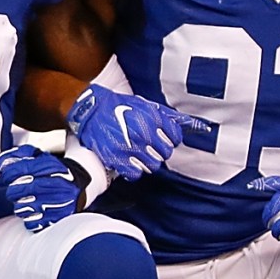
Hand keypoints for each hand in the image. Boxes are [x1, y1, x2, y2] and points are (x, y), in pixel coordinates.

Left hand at [0, 145, 81, 232]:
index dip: (8, 175)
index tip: (9, 176)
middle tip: (17, 190)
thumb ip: (8, 159)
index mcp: (49, 165)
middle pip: (18, 191)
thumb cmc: (49, 169)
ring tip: (28, 200)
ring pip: (22, 209)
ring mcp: (58, 203)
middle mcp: (56, 184)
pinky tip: (35, 211)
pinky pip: (31, 224)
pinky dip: (29, 219)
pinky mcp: (59, 219)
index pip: (18, 171)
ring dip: (20, 206)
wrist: (78, 182)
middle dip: (12, 192)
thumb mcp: (33, 155)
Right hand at [67, 83, 209, 179]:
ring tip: (138, 155)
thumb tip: (188, 122)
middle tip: (149, 147)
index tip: (164, 140)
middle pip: (165, 153)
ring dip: (147, 162)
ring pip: (152, 166)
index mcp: (153, 119)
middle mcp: (144, 134)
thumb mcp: (144, 104)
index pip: (175, 137)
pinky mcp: (117, 159)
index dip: (171, 139)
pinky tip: (129, 163)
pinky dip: (133, 171)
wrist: (91, 110)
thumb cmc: (117, 106)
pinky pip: (135, 174)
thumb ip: (165, 115)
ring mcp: (131, 148)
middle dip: (159, 151)